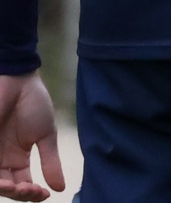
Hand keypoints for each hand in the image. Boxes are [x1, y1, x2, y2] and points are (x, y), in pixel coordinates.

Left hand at [0, 73, 63, 202]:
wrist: (17, 81)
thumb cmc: (33, 103)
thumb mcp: (46, 135)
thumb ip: (50, 162)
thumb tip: (61, 187)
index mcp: (16, 158)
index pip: (21, 184)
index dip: (32, 194)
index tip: (46, 194)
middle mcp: (1, 160)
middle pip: (6, 188)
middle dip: (20, 194)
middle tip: (32, 190)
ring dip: (8, 190)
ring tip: (20, 187)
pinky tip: (7, 182)